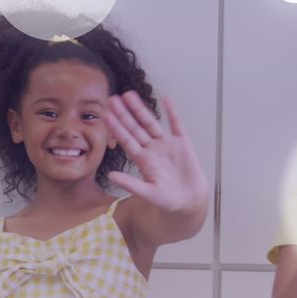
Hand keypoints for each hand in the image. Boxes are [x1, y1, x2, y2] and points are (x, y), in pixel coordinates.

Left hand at [105, 92, 207, 212]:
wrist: (189, 202)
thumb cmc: (168, 200)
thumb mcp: (147, 193)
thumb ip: (130, 184)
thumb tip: (110, 176)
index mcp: (142, 160)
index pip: (126, 140)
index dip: (116, 127)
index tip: (106, 115)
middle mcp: (152, 149)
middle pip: (135, 128)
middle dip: (124, 113)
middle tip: (112, 99)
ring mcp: (167, 145)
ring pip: (151, 123)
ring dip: (141, 109)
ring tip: (129, 95)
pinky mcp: (183, 143)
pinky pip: (177, 124)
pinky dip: (172, 112)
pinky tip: (166, 99)